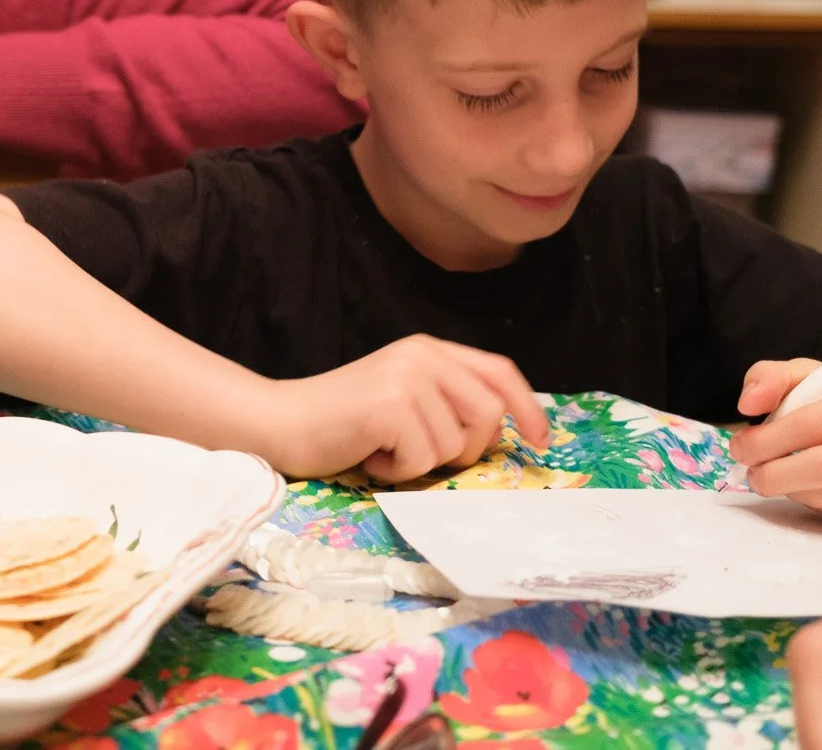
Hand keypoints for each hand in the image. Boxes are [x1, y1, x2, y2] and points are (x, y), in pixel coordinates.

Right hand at [263, 335, 551, 481]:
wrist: (281, 422)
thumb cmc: (343, 421)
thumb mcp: (404, 395)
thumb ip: (447, 398)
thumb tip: (505, 429)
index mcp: (429, 349)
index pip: (499, 371)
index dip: (529, 407)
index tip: (540, 441)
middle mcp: (422, 355)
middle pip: (488, 413)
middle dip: (466, 448)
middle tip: (422, 454)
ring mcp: (406, 378)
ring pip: (455, 443)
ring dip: (422, 463)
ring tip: (385, 449)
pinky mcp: (390, 406)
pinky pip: (423, 459)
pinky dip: (398, 472)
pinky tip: (370, 455)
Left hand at [728, 359, 821, 531]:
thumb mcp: (813, 376)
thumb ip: (772, 378)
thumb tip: (748, 404)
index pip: (816, 423)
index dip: (770, 438)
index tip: (741, 446)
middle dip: (774, 472)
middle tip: (750, 472)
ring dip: (788, 488)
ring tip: (774, 474)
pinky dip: (810, 501)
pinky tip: (808, 484)